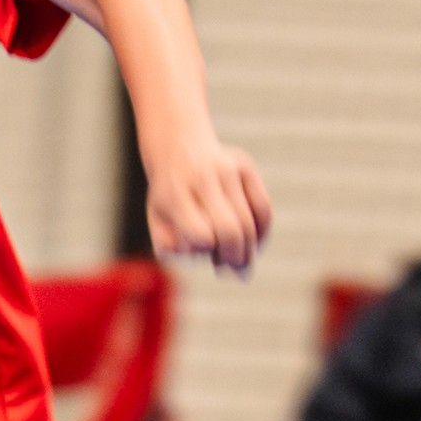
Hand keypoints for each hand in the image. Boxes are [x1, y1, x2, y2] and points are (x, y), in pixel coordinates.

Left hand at [144, 134, 270, 275]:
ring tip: (238, 263)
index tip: (202, 253)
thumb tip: (199, 254)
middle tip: (231, 271)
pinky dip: (262, 233)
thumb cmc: (169, 196)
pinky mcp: (246, 166)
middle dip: (234, 259)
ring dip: (248, 251)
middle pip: (231, 231)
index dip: (206, 252)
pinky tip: (253, 245)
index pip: (202, 236)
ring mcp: (228, 168)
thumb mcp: (157, 220)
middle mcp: (203, 177)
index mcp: (175, 193)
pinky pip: (264, 209)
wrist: (179, 149)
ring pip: (250, 223)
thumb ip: (169, 246)